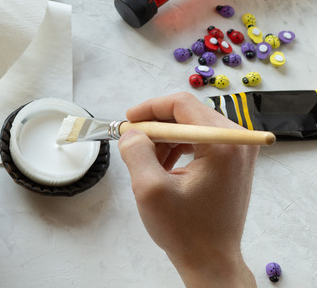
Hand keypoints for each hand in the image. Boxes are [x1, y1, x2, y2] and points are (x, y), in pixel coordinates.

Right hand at [117, 92, 257, 287]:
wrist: (211, 260)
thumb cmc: (186, 231)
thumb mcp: (149, 189)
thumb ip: (136, 152)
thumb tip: (131, 132)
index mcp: (223, 144)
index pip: (181, 105)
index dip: (149, 109)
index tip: (128, 123)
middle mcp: (237, 142)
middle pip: (187, 113)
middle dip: (155, 127)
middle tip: (132, 144)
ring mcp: (237, 152)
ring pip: (190, 127)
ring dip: (164, 140)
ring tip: (148, 163)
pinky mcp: (232, 162)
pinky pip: (198, 141)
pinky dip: (176, 149)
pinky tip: (163, 168)